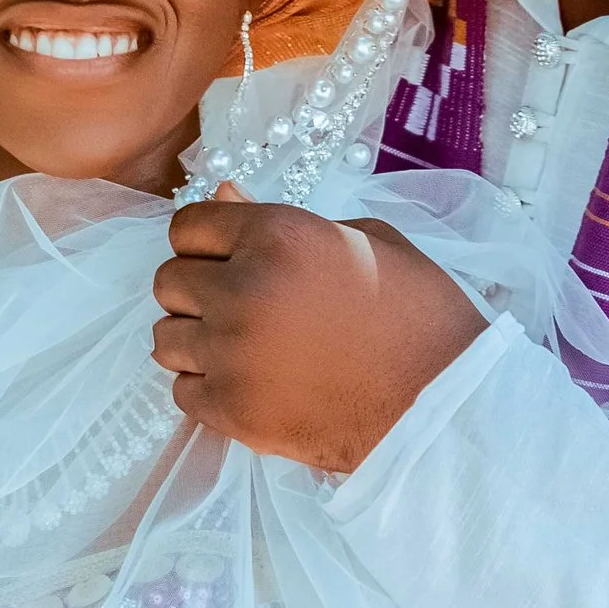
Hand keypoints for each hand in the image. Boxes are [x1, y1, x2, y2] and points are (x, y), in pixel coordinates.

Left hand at [150, 189, 484, 470]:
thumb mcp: (364, 242)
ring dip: (196, 341)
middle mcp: (244, 288)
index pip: (188, 226)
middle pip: (169, 281)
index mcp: (278, 235)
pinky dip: (207, 389)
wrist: (443, 408)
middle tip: (240, 308)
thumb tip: (224, 198)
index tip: (228, 260)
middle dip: (198, 292)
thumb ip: (283, 221)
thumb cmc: (418, 317)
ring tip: (242, 350)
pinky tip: (250, 384)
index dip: (207, 242)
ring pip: (165, 338)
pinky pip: (181, 392)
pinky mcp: (232, 410)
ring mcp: (232, 354)